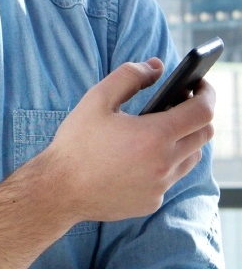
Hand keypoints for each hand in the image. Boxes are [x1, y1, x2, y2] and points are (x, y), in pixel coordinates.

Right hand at [46, 58, 215, 222]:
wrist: (60, 189)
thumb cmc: (77, 141)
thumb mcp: (97, 98)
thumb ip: (130, 76)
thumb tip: (157, 67)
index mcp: (154, 136)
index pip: (202, 112)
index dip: (207, 94)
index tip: (201, 83)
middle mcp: (164, 164)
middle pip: (203, 135)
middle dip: (198, 114)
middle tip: (179, 102)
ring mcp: (160, 186)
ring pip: (191, 158)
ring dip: (184, 139)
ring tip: (161, 127)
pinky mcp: (151, 201)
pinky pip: (170, 178)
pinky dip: (165, 162)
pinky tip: (141, 155)